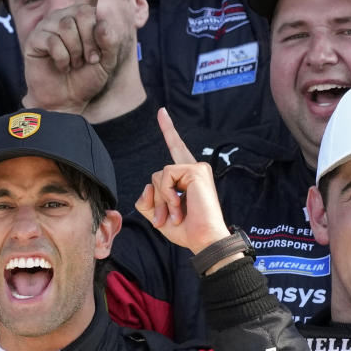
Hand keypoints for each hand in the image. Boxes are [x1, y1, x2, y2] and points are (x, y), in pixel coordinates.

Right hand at [22, 0, 119, 113]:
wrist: (65, 100)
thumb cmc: (86, 80)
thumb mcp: (107, 61)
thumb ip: (109, 42)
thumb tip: (99, 23)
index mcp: (83, 18)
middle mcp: (65, 17)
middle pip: (82, 14)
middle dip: (91, 41)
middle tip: (89, 59)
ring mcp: (49, 27)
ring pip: (68, 27)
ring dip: (77, 51)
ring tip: (74, 64)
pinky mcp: (36, 40)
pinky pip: (54, 41)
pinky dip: (63, 58)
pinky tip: (61, 66)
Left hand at [134, 108, 230, 254]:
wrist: (203, 239)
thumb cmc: (186, 230)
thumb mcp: (158, 215)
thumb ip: (147, 200)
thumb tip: (147, 187)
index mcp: (187, 178)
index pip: (176, 150)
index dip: (168, 130)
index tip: (162, 112)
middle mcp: (194, 169)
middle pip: (157, 176)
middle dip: (156, 201)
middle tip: (166, 220)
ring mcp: (196, 168)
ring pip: (158, 176)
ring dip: (161, 200)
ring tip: (176, 213)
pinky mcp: (195, 169)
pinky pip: (165, 176)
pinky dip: (166, 194)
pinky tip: (180, 205)